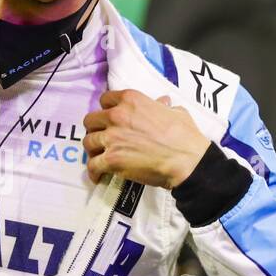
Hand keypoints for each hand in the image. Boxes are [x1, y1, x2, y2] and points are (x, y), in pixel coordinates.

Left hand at [82, 89, 210, 188]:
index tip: (109, 119)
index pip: (105, 100)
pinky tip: (98, 176)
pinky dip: (93, 172)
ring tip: (100, 158)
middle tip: (102, 139)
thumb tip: (162, 102)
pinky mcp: (111, 159)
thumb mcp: (176, 112)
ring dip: (93, 150)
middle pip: (91, 120)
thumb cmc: (185, 136)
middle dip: (95, 130)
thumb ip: (162, 106)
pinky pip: (92, 165)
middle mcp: (117, 115)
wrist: (187, 160)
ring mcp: (112, 137)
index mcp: (131, 100)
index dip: (106, 110)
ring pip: (88, 142)